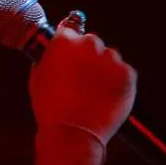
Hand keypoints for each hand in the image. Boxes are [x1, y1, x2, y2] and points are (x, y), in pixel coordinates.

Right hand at [29, 26, 137, 143]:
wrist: (74, 134)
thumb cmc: (51, 109)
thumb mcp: (38, 78)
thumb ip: (48, 58)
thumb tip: (55, 52)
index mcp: (64, 41)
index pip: (70, 30)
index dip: (70, 45)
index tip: (72, 54)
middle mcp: (89, 44)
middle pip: (92, 42)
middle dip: (88, 56)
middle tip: (83, 79)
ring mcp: (111, 58)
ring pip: (110, 57)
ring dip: (105, 69)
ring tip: (94, 92)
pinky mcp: (128, 73)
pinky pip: (124, 72)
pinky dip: (119, 82)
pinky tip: (106, 97)